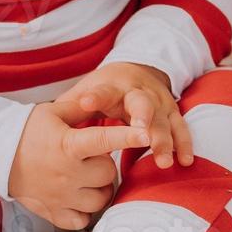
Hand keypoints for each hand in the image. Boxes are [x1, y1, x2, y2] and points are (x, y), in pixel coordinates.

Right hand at [7, 100, 149, 230]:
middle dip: (106, 164)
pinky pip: (83, 219)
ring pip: (101, 199)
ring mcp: (61, 196)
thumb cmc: (28, 130)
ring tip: (91, 176)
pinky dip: (86, 210)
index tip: (146, 134)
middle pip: (108, 173)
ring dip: (101, 188)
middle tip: (94, 157)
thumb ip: (83, 106)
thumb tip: (108, 96)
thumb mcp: (54, 112)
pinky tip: (80, 195)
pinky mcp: (54, 213)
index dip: (127, 136)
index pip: (104, 140)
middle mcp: (67, 173)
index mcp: (68, 145)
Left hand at [54, 62, 192, 169]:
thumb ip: (72, 106)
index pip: (103, 90)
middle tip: (141, 134)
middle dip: (143, 118)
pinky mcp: (172, 112)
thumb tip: (46, 123)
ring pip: (164, 120)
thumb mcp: (88, 91)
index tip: (86, 103)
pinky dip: (184, 144)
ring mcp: (159, 101)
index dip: (96, 96)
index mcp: (114, 85)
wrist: (139, 70)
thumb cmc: (106, 89)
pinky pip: (181, 128)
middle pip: (142, 103)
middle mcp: (139, 91)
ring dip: (164, 139)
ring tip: (162, 160)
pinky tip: (185, 161)